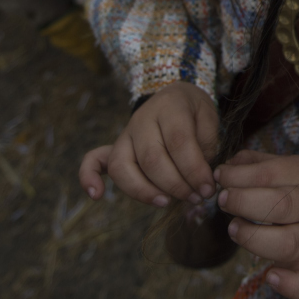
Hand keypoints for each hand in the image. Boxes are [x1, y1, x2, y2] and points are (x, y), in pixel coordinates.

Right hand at [78, 81, 218, 206]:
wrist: (176, 96)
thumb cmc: (195, 113)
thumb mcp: (209, 120)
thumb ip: (206, 146)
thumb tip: (200, 180)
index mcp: (169, 106)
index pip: (178, 141)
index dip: (194, 170)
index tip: (208, 189)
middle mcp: (141, 119)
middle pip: (151, 158)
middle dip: (175, 185)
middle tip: (196, 197)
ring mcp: (124, 133)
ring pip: (123, 166)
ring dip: (144, 191)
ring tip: (166, 203)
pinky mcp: (114, 147)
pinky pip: (93, 160)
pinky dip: (89, 177)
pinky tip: (96, 195)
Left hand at [215, 150, 298, 298]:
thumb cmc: (297, 190)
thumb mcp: (283, 167)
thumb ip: (254, 163)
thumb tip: (224, 168)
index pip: (268, 173)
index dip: (238, 176)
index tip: (219, 177)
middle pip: (281, 205)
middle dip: (244, 202)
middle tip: (223, 200)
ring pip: (288, 242)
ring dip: (254, 238)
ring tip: (233, 228)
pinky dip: (290, 283)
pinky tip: (271, 277)